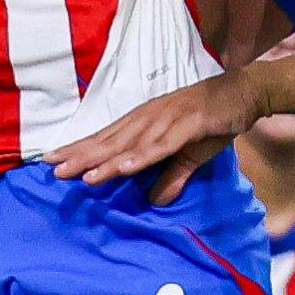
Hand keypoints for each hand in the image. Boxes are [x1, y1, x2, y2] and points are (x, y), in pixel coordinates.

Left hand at [50, 72, 257, 204]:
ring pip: (130, 146)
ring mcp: (165, 121)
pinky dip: (141, 157)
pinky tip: (123, 168)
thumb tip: (156, 200)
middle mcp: (147, 119)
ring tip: (82, 176)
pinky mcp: (186, 126)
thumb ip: (171, 177)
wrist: (242, 94)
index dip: (79, 150)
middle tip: (53, 170)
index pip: (105, 138)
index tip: (51, 161)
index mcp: (143, 124)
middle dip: (81, 157)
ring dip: (106, 161)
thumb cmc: (211, 121)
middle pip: (110, 142)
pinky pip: (160, 146)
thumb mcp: (188, 154)